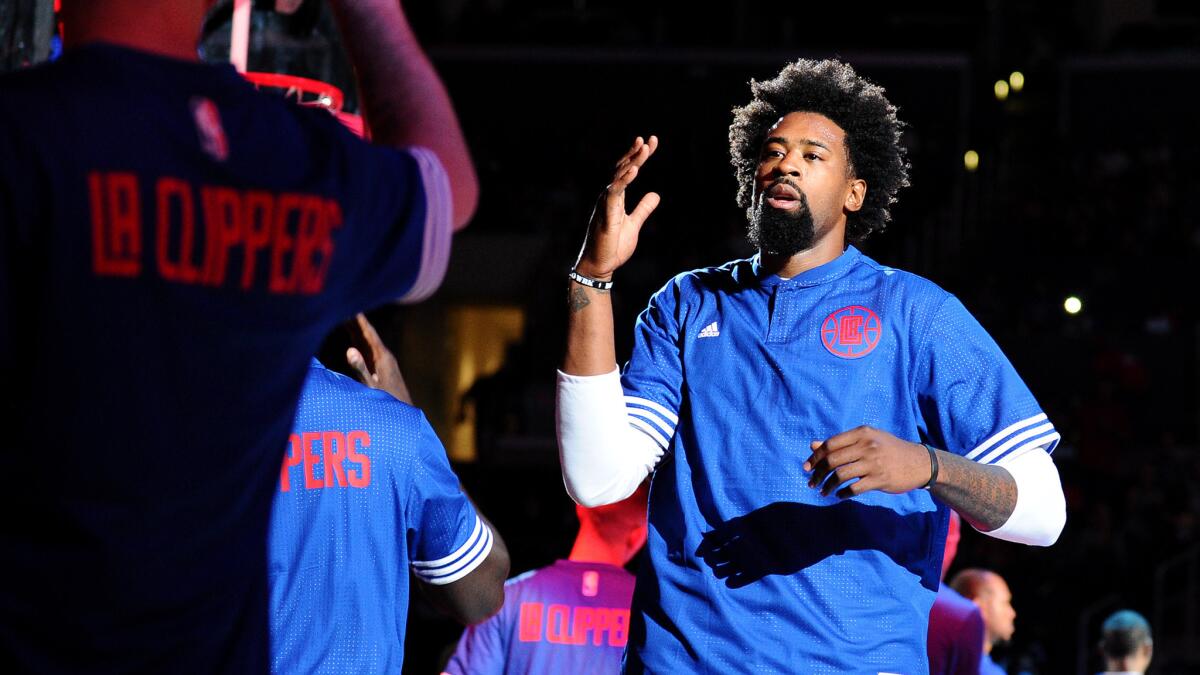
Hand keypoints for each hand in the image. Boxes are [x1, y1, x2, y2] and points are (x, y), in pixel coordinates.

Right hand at [345, 313, 412, 403]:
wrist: (403, 413)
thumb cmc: (388, 401)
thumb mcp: (371, 386)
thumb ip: (360, 369)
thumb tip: (349, 350)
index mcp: (382, 356)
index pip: (367, 333)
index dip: (358, 319)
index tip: (350, 305)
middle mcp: (383, 355)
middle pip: (366, 334)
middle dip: (354, 320)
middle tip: (342, 304)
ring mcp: (382, 361)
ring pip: (366, 341)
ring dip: (355, 329)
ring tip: (344, 315)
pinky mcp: (380, 368)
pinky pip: (367, 350)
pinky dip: (358, 341)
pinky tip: (352, 338)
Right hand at [573, 136, 661, 278]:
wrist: (600, 266)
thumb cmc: (613, 246)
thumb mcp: (634, 224)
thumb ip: (643, 209)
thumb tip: (656, 194)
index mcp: (616, 197)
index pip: (627, 171)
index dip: (639, 156)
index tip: (651, 143)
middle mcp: (609, 196)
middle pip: (622, 168)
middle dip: (635, 153)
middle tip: (648, 139)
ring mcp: (606, 204)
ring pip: (618, 177)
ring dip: (631, 161)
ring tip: (643, 148)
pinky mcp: (606, 214)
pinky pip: (614, 193)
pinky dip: (624, 181)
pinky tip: (634, 170)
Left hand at [803, 426, 930, 498]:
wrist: (920, 462)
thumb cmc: (889, 449)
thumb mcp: (867, 440)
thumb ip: (841, 443)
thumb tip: (813, 446)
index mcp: (862, 433)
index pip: (830, 444)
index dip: (815, 457)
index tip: (807, 467)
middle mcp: (867, 446)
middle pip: (832, 460)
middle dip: (817, 473)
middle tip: (811, 482)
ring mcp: (874, 463)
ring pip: (840, 475)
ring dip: (827, 486)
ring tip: (823, 492)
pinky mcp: (880, 479)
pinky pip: (854, 488)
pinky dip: (843, 493)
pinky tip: (840, 495)